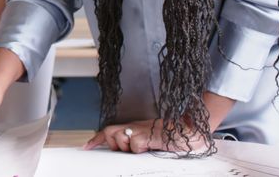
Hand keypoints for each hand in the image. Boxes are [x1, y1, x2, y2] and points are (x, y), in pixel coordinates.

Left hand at [84, 119, 209, 153]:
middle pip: (111, 132)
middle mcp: (136, 126)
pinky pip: (135, 144)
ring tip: (142, 147)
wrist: (191, 131)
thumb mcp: (152, 138)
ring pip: (120, 138)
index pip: (110, 130)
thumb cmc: (175, 136)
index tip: (87, 147)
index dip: (97, 139)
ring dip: (127, 146)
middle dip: (113, 143)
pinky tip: (150, 147)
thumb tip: (129, 151)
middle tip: (127, 149)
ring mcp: (142, 130)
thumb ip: (139, 142)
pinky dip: (139, 149)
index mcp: (135, 127)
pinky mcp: (149, 135)